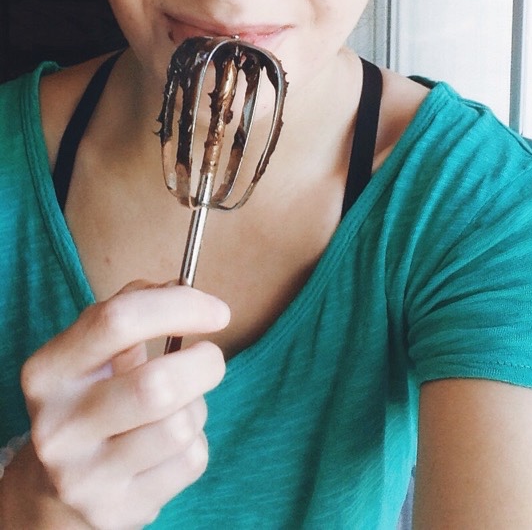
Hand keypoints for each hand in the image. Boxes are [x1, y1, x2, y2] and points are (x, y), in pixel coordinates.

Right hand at [6, 281, 229, 529]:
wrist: (56, 489)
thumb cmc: (92, 397)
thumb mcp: (95, 350)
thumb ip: (132, 307)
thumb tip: (181, 286)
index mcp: (49, 372)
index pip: (118, 321)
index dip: (180, 307)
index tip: (218, 311)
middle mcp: (58, 426)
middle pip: (158, 384)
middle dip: (204, 364)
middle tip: (210, 359)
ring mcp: (84, 475)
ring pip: (180, 426)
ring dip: (198, 407)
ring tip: (181, 407)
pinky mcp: (115, 511)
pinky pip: (189, 461)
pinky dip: (195, 444)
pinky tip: (170, 445)